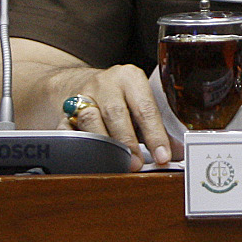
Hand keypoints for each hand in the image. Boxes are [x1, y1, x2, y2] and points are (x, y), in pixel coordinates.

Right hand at [54, 65, 173, 165]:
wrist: (82, 83)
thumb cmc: (122, 99)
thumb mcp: (141, 104)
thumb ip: (158, 127)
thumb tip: (177, 153)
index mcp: (130, 78)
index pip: (145, 108)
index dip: (155, 135)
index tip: (162, 156)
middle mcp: (105, 83)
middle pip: (116, 113)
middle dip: (128, 142)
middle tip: (137, 164)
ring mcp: (81, 95)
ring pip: (90, 120)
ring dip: (105, 144)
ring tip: (117, 162)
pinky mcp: (63, 109)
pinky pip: (67, 128)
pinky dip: (78, 143)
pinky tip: (88, 156)